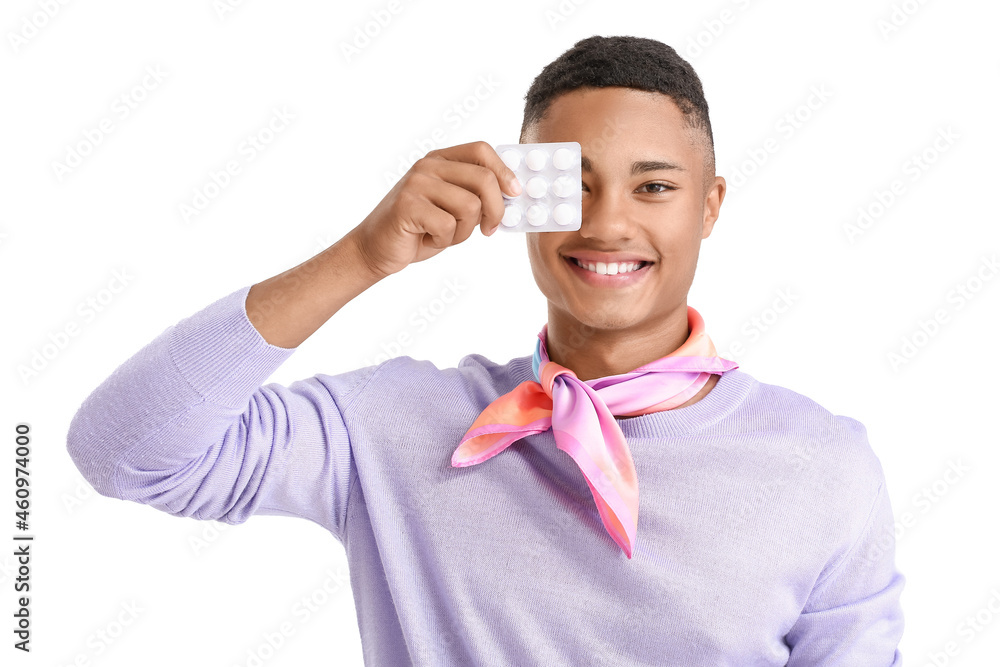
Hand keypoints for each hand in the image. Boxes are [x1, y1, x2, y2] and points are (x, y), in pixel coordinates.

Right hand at [348, 141, 521, 278]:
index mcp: (440, 160)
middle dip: (496, 210)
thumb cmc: (419, 230)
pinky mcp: (407, 206)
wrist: (376, 249)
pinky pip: (448, 225)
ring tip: (446, 235)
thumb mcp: (451, 207)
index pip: (482, 150)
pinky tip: (427, 239)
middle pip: (484, 179)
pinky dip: (444, 241)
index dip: (505, 171)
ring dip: (465, 231)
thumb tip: (515, 195)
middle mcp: (428, 166)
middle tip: (490, 230)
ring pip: (470, 206)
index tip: (516, 194)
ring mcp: (416, 183)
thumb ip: (476, 195)